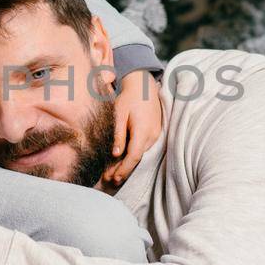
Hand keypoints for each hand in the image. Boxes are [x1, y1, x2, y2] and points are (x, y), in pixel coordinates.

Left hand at [101, 70, 163, 190]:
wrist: (144, 85)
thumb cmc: (129, 97)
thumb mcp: (120, 114)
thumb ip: (118, 134)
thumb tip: (115, 154)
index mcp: (143, 131)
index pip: (134, 156)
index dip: (124, 169)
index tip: (113, 178)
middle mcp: (152, 136)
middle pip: (137, 159)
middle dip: (123, 170)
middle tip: (108, 179)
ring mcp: (156, 135)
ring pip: (141, 154)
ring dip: (128, 164)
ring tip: (112, 173)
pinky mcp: (155, 133)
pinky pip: (143, 148)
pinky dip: (133, 155)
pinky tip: (123, 160)